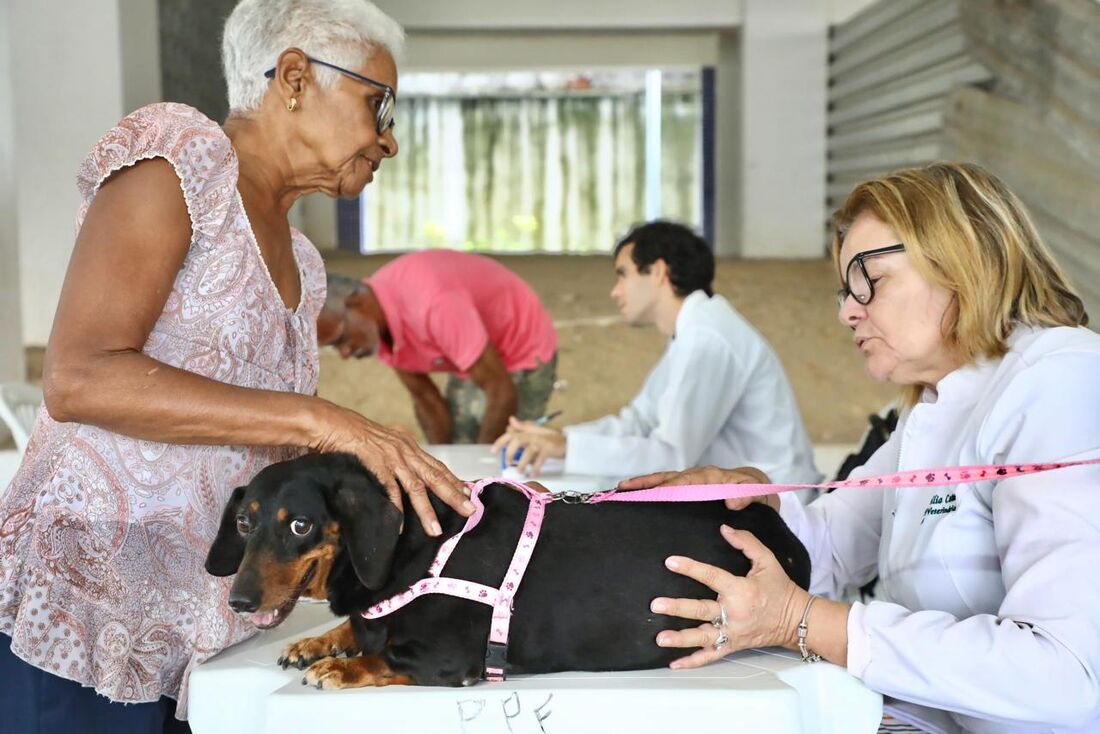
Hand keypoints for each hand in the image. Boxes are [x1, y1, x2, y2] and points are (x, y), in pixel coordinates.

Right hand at [312, 406, 472, 535]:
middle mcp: (405, 451)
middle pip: (435, 477)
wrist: (333, 423)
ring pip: (415, 488)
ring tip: (435, 530)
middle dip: (453, 495)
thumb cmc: (355, 434)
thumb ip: (398, 455)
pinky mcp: (376, 464)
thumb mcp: (384, 442)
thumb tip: (407, 473)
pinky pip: (389, 490)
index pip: (437, 466)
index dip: (454, 481)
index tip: (469, 494)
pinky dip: (396, 509)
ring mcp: (392, 458)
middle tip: (470, 511)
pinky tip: (400, 525)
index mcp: (409, 446)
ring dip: (427, 511)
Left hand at [490, 416, 565, 476]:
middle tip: (508, 463)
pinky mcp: (550, 448)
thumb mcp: (535, 432)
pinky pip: (541, 458)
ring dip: (522, 462)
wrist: (568, 442)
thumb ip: (522, 427)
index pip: (511, 434)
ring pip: (529, 450)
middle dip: (510, 451)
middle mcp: (533, 435)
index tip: (493, 451)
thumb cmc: (550, 438)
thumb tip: (510, 420)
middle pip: (518, 440)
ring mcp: (542, 441)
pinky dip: (536, 466)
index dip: (501, 441)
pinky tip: (533, 473)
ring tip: (519, 472)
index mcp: (528, 432)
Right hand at [617, 465, 777, 510]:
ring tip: (622, 489)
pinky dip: (651, 488)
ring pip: (664, 481)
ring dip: (643, 484)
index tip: (651, 495)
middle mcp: (697, 476)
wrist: (758, 488)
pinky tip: (636, 494)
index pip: (685, 483)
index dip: (668, 489)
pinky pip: (667, 486)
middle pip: (667, 478)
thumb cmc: (757, 492)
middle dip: (646, 482)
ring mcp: (692, 481)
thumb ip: (747, 496)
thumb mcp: (758, 494)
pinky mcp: (689, 487)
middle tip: (623, 487)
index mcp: (711, 477)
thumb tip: (731, 502)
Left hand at [650, 525, 807, 668]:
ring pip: (703, 637)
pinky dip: (693, 662)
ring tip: (660, 638)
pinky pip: (711, 656)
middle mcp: (734, 613)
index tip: (671, 562)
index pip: (711, 577)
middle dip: (677, 608)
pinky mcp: (733, 645)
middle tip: (656, 605)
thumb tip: (725, 529)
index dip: (690, 568)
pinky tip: (675, 664)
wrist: (796, 620)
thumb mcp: (767, 561)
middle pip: (702, 610)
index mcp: (740, 590)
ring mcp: (732, 632)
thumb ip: (746, 542)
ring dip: (681, 638)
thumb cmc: (780, 589)